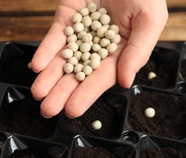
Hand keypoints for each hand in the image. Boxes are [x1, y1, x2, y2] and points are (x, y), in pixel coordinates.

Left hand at [31, 0, 167, 117]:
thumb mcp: (149, 19)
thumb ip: (138, 50)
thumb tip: (126, 81)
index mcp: (119, 53)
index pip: (101, 78)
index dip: (86, 94)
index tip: (72, 110)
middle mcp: (97, 48)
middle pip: (77, 74)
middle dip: (61, 92)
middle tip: (47, 109)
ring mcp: (79, 34)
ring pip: (62, 60)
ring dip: (49, 77)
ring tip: (38, 92)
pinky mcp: (65, 20)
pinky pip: (54, 38)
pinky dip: (45, 52)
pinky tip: (37, 66)